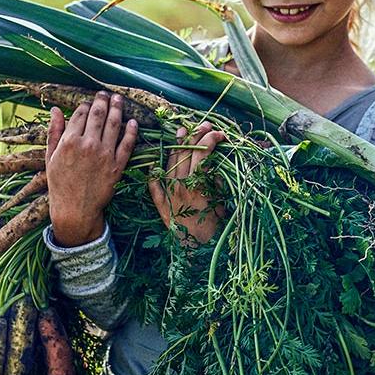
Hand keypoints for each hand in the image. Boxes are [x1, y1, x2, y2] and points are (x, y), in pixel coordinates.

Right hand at [44, 91, 137, 246]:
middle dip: (102, 101)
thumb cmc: (59, 184)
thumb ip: (54, 132)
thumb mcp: (50, 157)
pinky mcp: (117, 166)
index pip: (80, 114)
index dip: (85, 105)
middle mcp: (88, 145)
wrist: (74, 209)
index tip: (88, 102)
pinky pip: (127, 145)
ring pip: (114, 125)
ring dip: (118, 109)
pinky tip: (133, 122)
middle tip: (105, 94)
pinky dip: (131, 132)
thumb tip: (54, 109)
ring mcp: (104, 155)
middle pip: (98, 115)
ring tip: (119, 99)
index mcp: (69, 141)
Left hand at [148, 122, 226, 245]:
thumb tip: (212, 169)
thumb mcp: (220, 203)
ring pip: (171, 162)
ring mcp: (170, 191)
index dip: (212, 139)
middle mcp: (182, 183)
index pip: (204, 152)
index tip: (220, 134)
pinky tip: (154, 165)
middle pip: (187, 152)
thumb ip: (215, 184)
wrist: (195, 248)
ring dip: (177, 146)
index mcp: (199, 183)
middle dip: (197, 136)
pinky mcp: (161, 203)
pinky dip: (154, 174)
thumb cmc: (212, 228)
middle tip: (204, 126)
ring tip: (182, 132)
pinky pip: (154, 185)